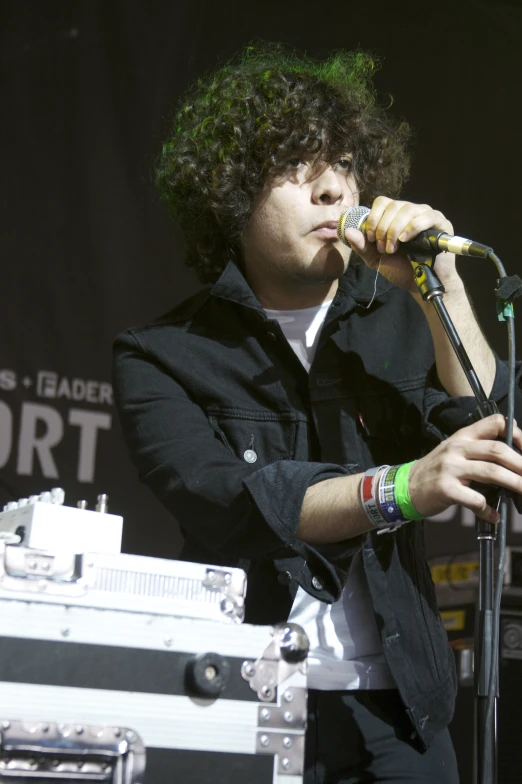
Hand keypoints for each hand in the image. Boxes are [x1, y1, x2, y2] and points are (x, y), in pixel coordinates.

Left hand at [344, 196, 458, 293]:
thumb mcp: (376, 259)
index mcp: (395, 216)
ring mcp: (427, 215)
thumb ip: (362, 246)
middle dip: (383, 228)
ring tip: (393, 248)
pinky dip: (413, 227)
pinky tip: (405, 240)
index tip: (371, 238)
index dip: (373, 218)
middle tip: (384, 248)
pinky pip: (427, 216)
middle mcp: (411, 211)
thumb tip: (348, 231)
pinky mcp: (441, 223)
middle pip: (393, 205)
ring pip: (407, 209)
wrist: (420, 285)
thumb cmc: (401, 270)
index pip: (382, 202)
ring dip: (395, 229)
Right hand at [408, 414, 521, 523]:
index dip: (516, 434)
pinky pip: (475, 499)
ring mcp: (451, 468)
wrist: (406, 486)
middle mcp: (457, 449)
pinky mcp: (446, 489)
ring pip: (491, 472)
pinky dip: (488, 509)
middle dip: (521, 464)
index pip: (494, 423)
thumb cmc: (435, 470)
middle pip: (497, 450)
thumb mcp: (454, 451)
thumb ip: (478, 449)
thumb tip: (512, 460)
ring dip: (514, 484)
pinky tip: (493, 515)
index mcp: (463, 437)